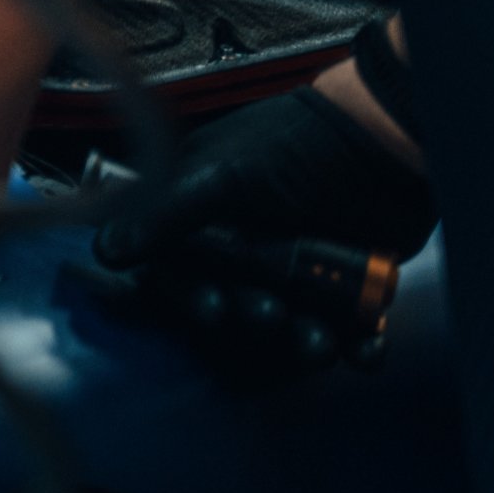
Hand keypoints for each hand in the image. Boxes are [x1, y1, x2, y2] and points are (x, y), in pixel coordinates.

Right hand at [72, 85, 432, 390]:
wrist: (388, 143)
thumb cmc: (299, 146)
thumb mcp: (222, 174)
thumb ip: (164, 213)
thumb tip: (104, 248)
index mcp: (209, 216)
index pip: (180, 268)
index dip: (189, 294)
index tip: (210, 305)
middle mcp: (250, 247)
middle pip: (235, 304)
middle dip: (249, 317)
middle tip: (269, 314)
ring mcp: (301, 270)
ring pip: (290, 326)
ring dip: (302, 342)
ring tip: (321, 341)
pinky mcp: (350, 290)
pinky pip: (350, 334)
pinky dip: (358, 349)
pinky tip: (365, 349)